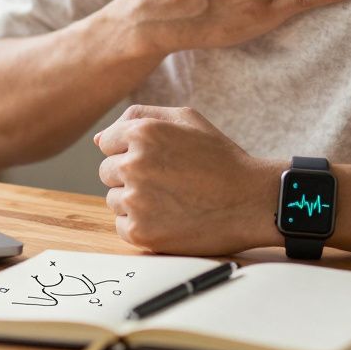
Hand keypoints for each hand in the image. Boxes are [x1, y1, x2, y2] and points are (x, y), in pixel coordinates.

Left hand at [95, 104, 279, 255]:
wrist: (251, 202)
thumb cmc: (220, 158)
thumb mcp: (187, 119)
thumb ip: (139, 117)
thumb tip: (99, 140)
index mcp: (142, 133)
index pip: (108, 143)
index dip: (134, 152)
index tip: (161, 161)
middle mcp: (133, 164)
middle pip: (107, 172)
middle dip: (131, 176)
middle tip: (168, 182)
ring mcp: (135, 201)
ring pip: (114, 199)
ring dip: (135, 201)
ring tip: (172, 200)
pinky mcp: (140, 232)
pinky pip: (122, 226)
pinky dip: (140, 225)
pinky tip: (169, 219)